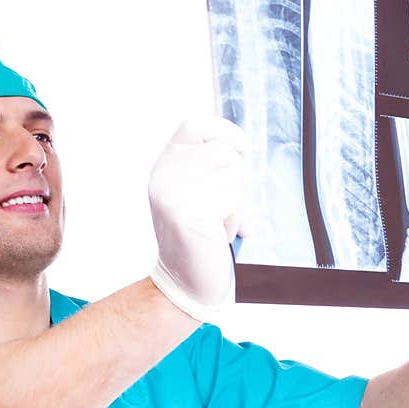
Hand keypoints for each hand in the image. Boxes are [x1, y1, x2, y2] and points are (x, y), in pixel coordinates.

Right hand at [148, 116, 251, 321]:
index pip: (196, 125)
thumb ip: (211, 168)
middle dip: (239, 182)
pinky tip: (218, 235)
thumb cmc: (199, 239)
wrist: (185, 282)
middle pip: (226, 152)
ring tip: (219, 225)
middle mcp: (164, 173)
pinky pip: (232, 200)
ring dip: (238, 205)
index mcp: (165, 165)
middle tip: (225, 211)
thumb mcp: (198, 193)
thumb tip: (244, 147)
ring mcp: (172, 191)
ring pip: (234, 175)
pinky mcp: (186, 211)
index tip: (240, 150)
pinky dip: (235, 220)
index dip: (224, 132)